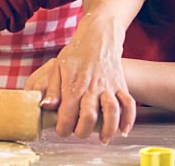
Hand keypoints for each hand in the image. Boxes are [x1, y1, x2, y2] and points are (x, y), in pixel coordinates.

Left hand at [25, 14, 134, 143]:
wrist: (98, 36)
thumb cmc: (75, 53)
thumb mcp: (58, 67)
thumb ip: (52, 88)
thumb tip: (45, 106)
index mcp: (73, 84)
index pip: (67, 114)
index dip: (63, 128)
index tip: (62, 131)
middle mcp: (92, 87)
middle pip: (89, 117)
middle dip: (83, 131)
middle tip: (79, 133)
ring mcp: (108, 85)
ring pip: (112, 112)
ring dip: (108, 129)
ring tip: (103, 139)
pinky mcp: (121, 84)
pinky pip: (129, 104)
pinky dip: (129, 119)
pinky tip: (123, 130)